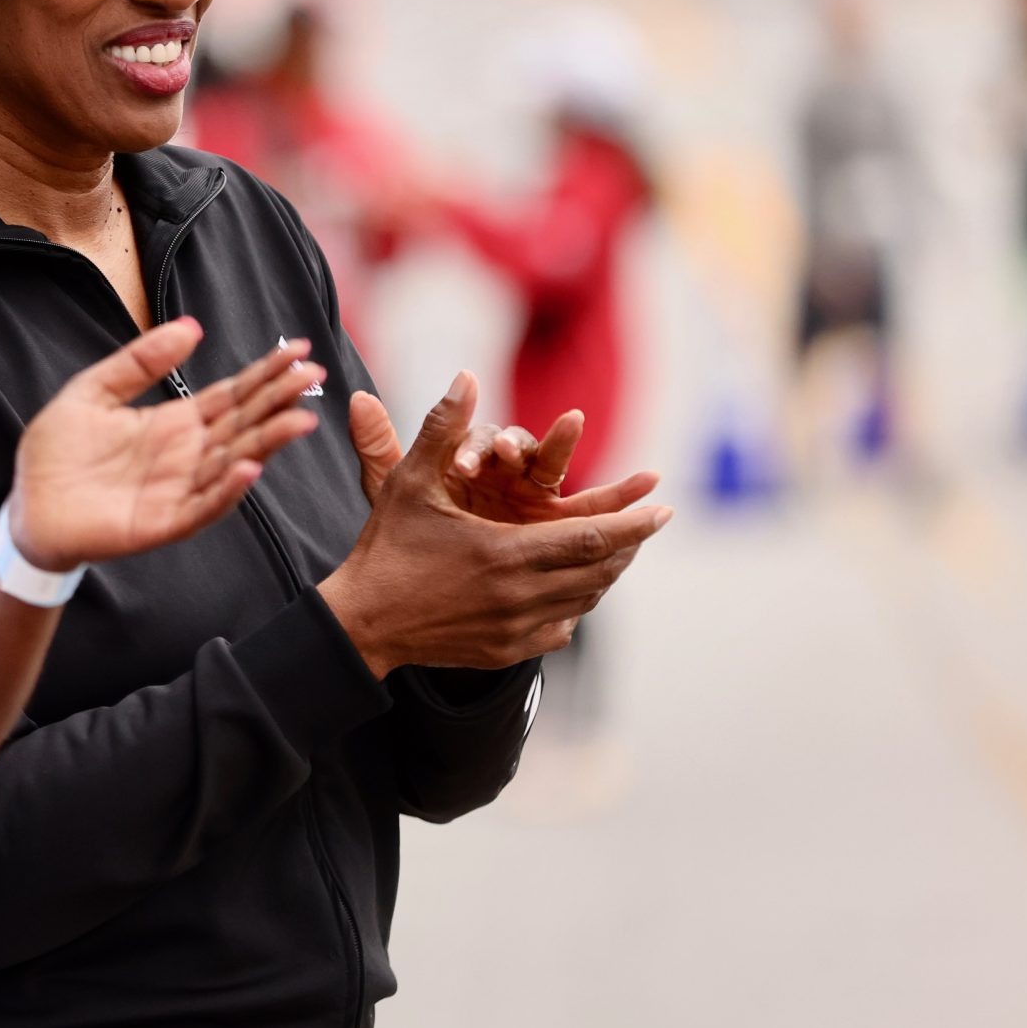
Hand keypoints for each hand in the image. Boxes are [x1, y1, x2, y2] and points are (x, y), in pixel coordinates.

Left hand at [5, 323, 320, 571]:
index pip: (231, 395)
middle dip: (279, 400)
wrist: (24, 507)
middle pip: (242, 424)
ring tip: (299, 419)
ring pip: (232, 463)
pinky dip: (226, 490)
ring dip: (266, 443)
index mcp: (174, 423)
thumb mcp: (93, 391)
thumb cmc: (56, 453)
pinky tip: (248, 468)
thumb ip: (139, 361)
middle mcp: (185, 456)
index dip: (265, 373)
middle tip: (315, 374)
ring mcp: (177, 490)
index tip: (298, 349)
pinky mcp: (160, 523)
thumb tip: (192, 326)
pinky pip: (200, 507)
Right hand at [319, 371, 670, 676]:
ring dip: (605, 573)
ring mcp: (515, 630)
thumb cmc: (386, 546)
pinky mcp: (506, 651)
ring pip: (583, 600)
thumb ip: (443, 427)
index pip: (590, 538)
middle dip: (627, 544)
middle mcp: (519, 596)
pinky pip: (560, 627)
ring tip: (617, 549)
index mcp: (504, 553)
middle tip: (647, 522)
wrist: (362, 623)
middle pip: (598, 572)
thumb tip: (465, 376)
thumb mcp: (409, 482)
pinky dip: (575, 603)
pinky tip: (574, 587)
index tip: (664, 508)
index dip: (633, 523)